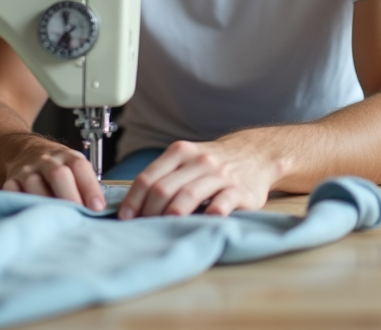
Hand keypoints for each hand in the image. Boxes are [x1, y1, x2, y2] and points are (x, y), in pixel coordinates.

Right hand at [2, 142, 105, 210]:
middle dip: (70, 197)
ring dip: (46, 204)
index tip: (97, 207)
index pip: (80, 167)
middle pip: (58, 175)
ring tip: (57, 222)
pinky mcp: (11, 180)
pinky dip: (21, 203)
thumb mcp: (72, 166)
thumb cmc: (56, 166)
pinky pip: (13, 192)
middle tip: (78, 217)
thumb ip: (83, 184)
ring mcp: (27, 170)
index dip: (90, 187)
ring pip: (34, 184)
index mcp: (67, 156)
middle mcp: (47, 161)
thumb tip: (101, 210)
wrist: (24, 151)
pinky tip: (32, 215)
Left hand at [117, 135, 278, 219]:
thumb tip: (134, 204)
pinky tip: (203, 220)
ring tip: (163, 228)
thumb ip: (165, 175)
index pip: (148, 177)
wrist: (255, 154)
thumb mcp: (187, 158)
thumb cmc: (213, 163)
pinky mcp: (240, 190)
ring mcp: (219, 175)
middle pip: (164, 188)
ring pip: (189, 194)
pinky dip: (211, 212)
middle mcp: (198, 161)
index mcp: (180, 152)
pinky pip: (223, 202)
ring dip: (172, 214)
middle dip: (149, 211)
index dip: (133, 199)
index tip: (126, 217)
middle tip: (143, 228)